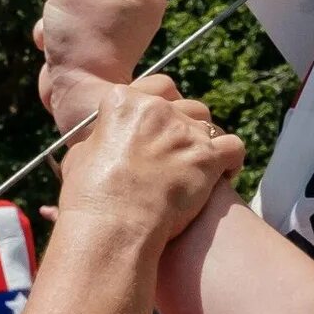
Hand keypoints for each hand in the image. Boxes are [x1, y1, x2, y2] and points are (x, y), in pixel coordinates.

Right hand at [37, 0, 169, 136]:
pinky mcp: (94, 42)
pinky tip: (53, 45)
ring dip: (56, 12)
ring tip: (63, 33)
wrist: (78, 91)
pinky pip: (66, 20)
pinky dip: (53, 30)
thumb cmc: (81, 38)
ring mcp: (115, 27)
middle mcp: (136, 8)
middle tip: (74, 17)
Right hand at [52, 79, 244, 247]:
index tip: (159, 128)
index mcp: (123, 102)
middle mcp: (157, 109)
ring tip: (200, 166)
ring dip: (206, 142)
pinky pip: (234, 146)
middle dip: (185, 126)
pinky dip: (232, 160)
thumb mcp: (80, 157)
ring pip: (209, 125)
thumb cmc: (88, 197)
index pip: (156, 88)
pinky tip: (225, 173)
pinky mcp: (207, 157)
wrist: (113, 225)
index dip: (162, 108)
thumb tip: (103, 144)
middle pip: (186, 106)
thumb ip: (100, 141)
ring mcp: (184, 131)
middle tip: (178, 152)